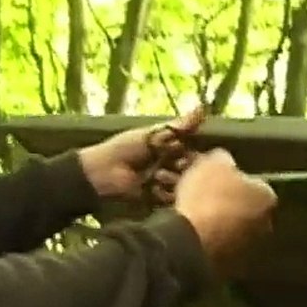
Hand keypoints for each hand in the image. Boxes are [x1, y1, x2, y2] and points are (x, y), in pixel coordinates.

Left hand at [77, 105, 204, 203]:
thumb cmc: (125, 147)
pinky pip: (171, 199)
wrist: (103, 171)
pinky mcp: (158, 199)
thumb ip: (179, 125)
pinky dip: (164, 193)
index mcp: (172, 149)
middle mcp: (172, 166)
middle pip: (191, 171)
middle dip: (184, 169)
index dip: (193, 155)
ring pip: (183, 186)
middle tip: (177, 165)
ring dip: (173, 180)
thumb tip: (203, 107)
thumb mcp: (153, 133)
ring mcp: (165, 184)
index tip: (189, 154)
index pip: (193, 153)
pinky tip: (153, 187)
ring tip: (159, 175)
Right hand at [174, 148, 277, 275]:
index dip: (232, 180)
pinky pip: (220, 249)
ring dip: (218, 225)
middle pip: (245, 209)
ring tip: (193, 218)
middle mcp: (267, 225)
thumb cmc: (207, 197)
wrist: (192, 243)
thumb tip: (226, 161)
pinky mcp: (231, 270)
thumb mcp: (213, 163)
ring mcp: (250, 250)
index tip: (214, 180)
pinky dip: (209, 243)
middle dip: (227, 204)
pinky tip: (191, 236)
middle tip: (203, 199)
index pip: (253, 183)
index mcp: (268, 197)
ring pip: (233, 231)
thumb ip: (224, 159)